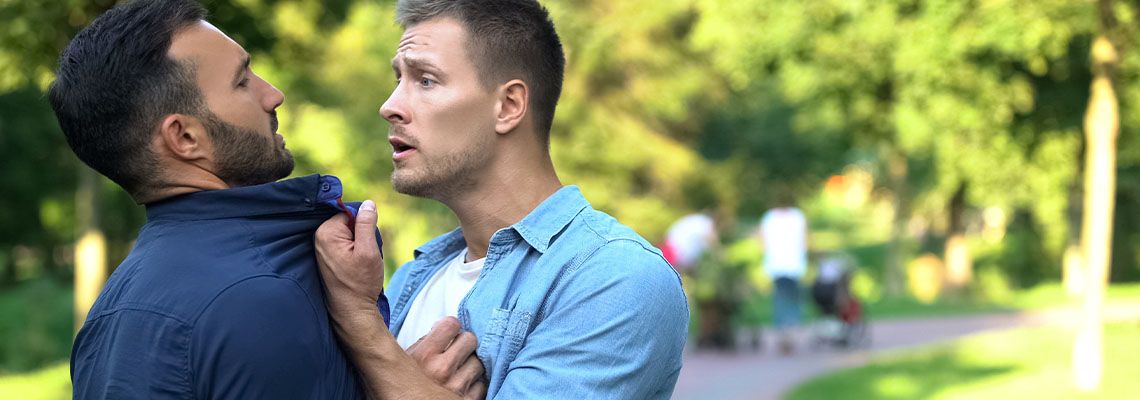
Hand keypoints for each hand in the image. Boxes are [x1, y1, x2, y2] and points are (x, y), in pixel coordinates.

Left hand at [315, 199, 383, 314]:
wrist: (352, 310)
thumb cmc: (360, 282)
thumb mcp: (369, 250)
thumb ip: (366, 224)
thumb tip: (368, 204)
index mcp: (326, 233)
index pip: (350, 212)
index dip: (364, 225)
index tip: (367, 242)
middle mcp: (319, 238)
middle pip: (348, 222)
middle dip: (362, 234)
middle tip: (366, 253)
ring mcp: (321, 248)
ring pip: (348, 234)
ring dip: (360, 244)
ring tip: (361, 262)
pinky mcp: (326, 257)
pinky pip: (344, 244)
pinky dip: (354, 251)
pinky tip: (356, 266)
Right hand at [407, 317, 486, 398]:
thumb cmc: (401, 388)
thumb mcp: (404, 361)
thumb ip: (423, 344)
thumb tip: (443, 327)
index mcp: (424, 355)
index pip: (451, 324)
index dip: (451, 328)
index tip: (450, 333)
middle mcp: (441, 369)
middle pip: (470, 340)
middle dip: (464, 345)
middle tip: (457, 351)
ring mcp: (456, 386)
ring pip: (479, 362)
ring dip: (471, 366)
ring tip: (458, 372)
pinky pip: (481, 385)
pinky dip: (474, 385)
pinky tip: (462, 386)